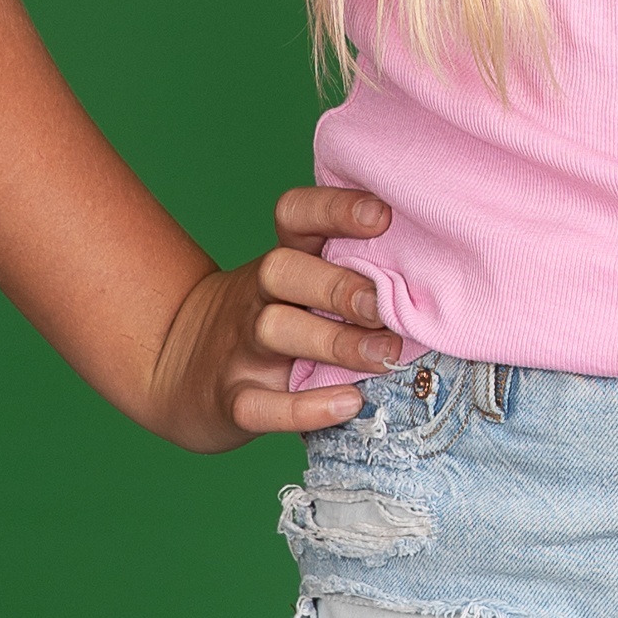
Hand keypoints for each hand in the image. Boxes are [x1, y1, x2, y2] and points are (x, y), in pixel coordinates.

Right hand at [141, 183, 404, 450]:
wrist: (177, 369)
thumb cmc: (273, 321)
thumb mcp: (300, 285)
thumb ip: (354, 273)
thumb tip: (441, 273)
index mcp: (281, 259)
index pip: (295, 215)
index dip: (335, 208)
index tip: (384, 215)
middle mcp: (257, 296)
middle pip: (281, 269)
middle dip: (338, 285)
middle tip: (387, 305)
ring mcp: (239, 347)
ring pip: (273, 330)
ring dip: (335, 342)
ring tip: (386, 355)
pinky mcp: (231, 400)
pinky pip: (261, 406)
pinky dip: (306, 408)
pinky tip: (350, 404)